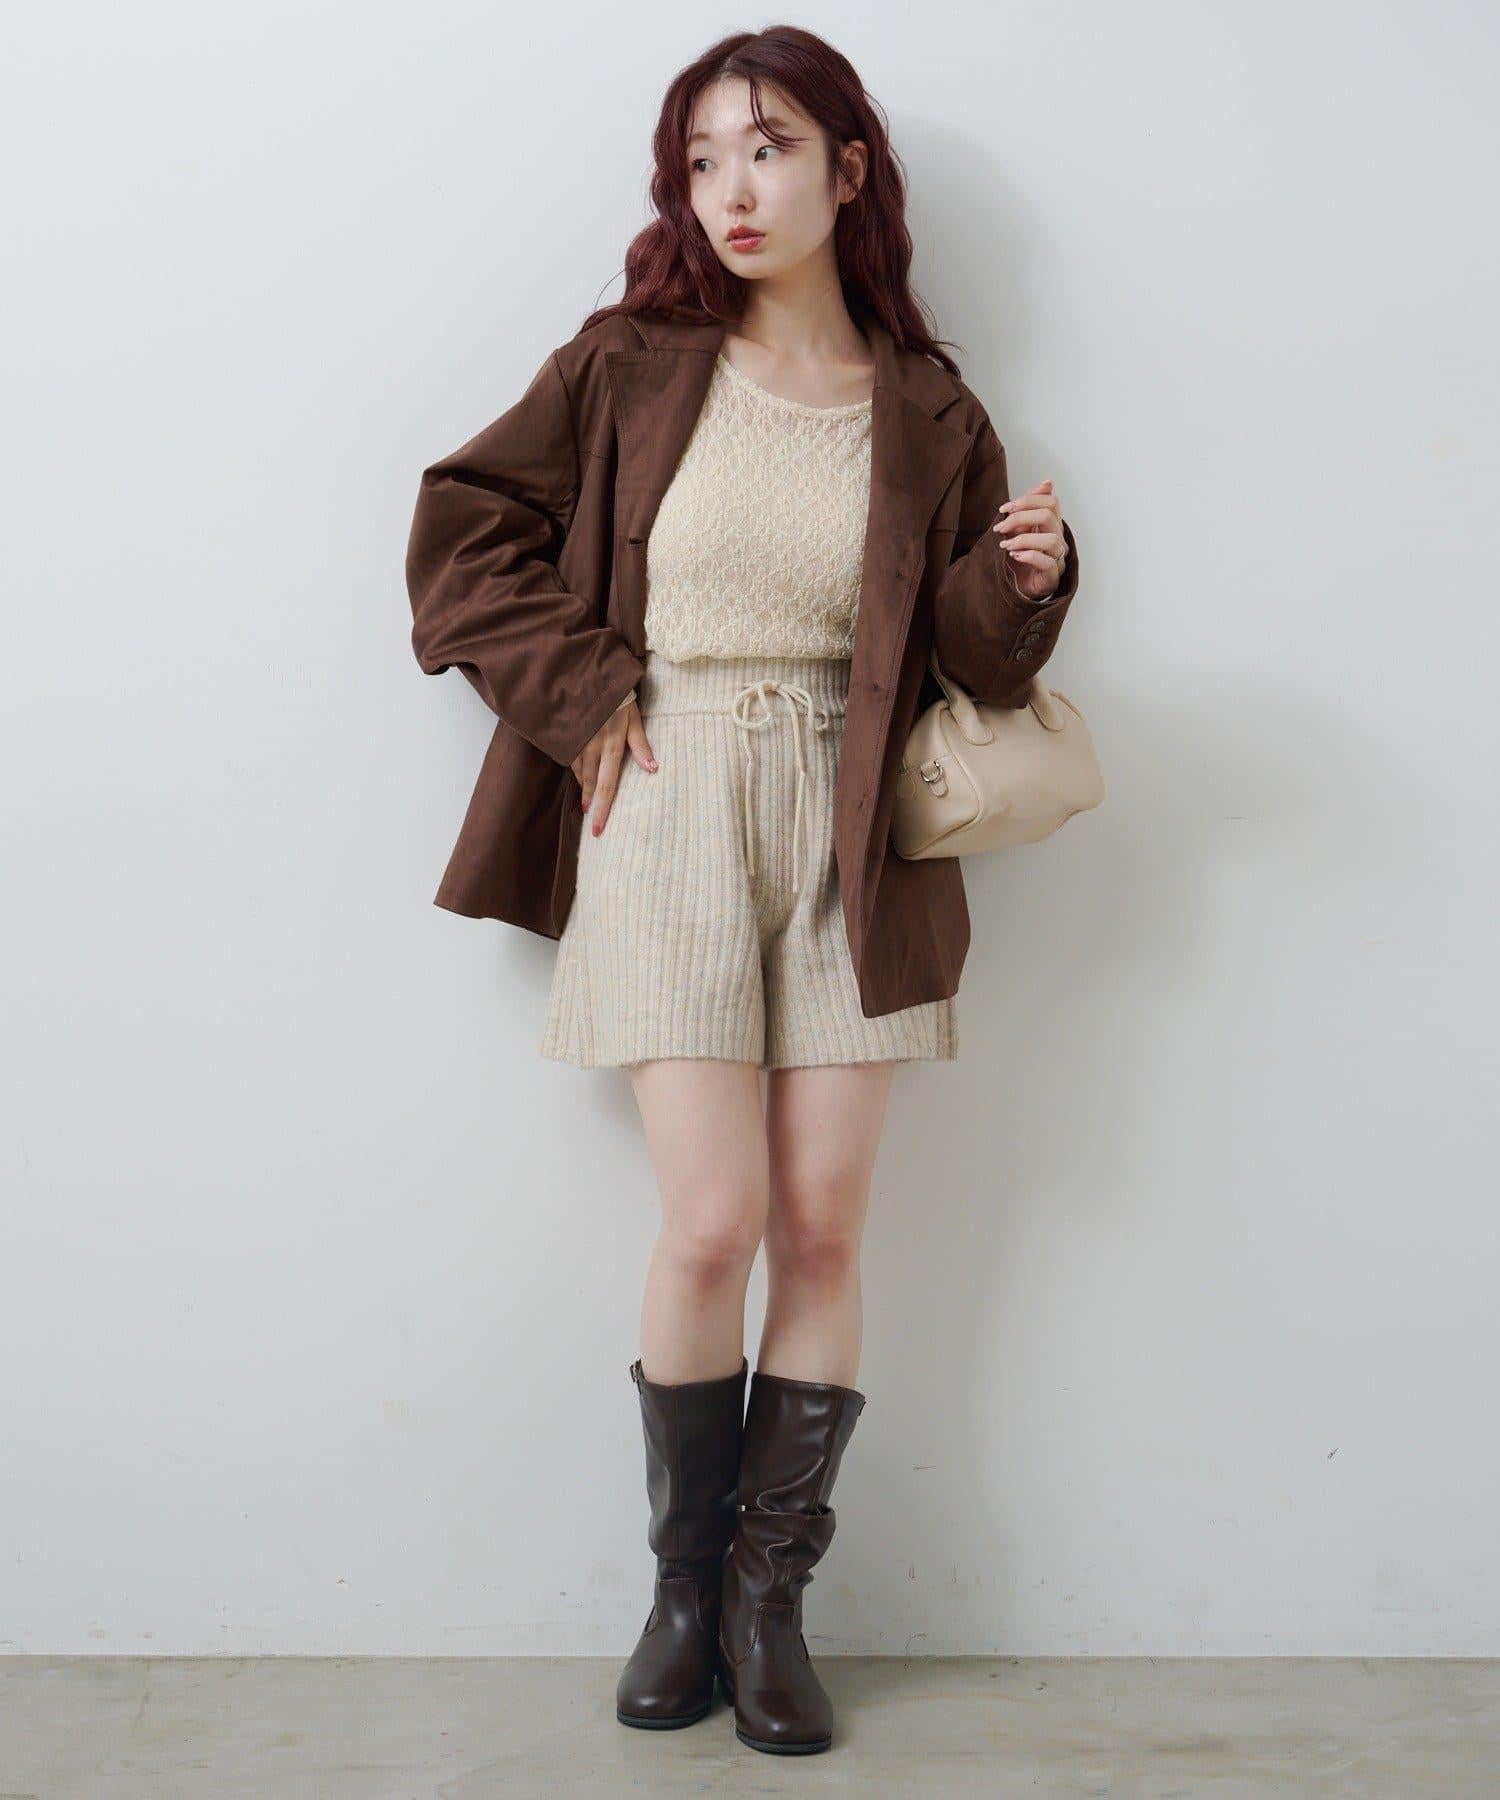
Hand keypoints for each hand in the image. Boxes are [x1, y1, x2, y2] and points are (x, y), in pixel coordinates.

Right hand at [571, 698, 657, 835]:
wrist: (585, 673)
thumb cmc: (616, 695)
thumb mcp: (634, 717)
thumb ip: (641, 744)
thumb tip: (653, 768)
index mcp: (612, 746)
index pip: (608, 786)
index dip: (603, 810)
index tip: (598, 830)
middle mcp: (592, 748)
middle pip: (591, 783)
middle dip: (591, 803)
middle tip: (591, 818)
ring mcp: (576, 742)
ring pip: (579, 772)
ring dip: (584, 787)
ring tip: (587, 800)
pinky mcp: (566, 736)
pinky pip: (571, 759)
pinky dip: (577, 770)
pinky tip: (580, 774)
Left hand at [992, 479, 1068, 600]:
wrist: (1014, 588)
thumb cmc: (1017, 558)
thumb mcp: (1017, 528)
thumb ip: (1029, 507)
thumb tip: (1048, 482)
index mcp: (1052, 525)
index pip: (1051, 502)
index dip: (1027, 501)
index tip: (1004, 509)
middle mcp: (1058, 539)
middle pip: (1048, 516)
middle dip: (1020, 518)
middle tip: (1000, 528)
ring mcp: (1058, 559)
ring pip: (1051, 539)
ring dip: (1024, 539)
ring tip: (1005, 545)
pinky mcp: (1052, 577)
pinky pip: (1047, 562)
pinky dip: (1028, 556)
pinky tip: (1014, 556)